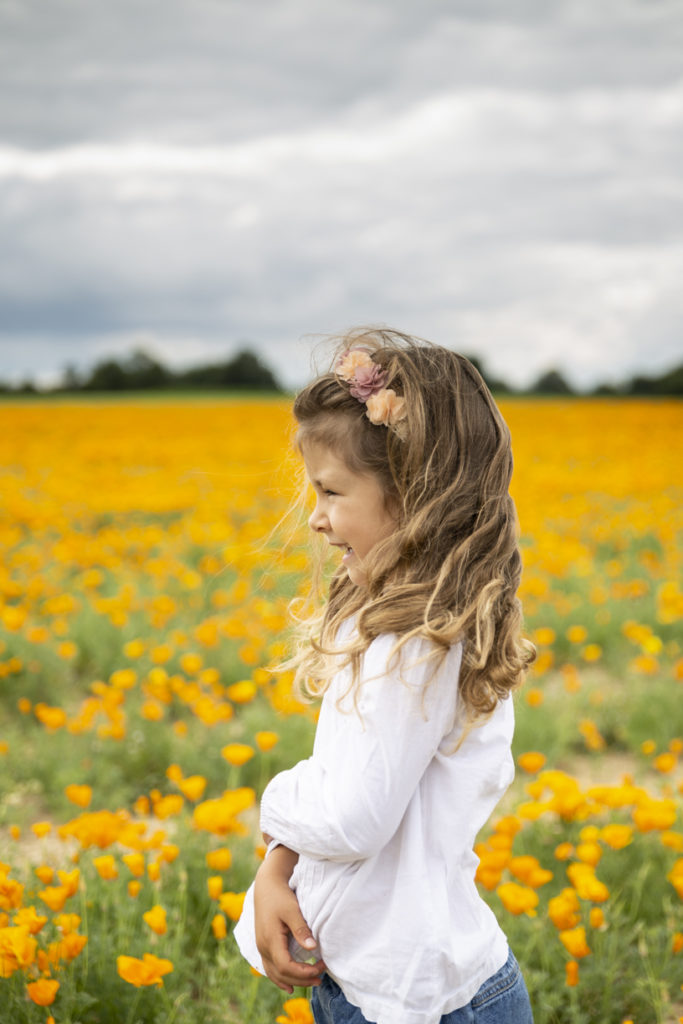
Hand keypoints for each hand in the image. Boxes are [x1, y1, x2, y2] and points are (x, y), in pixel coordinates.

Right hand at [254, 845, 324, 992]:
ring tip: (312, 982)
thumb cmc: (280, 896)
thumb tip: (312, 948)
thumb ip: (301, 929)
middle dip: (302, 979)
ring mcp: (261, 947)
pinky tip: (289, 985)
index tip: (321, 967)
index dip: (304, 972)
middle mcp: (263, 947)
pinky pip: (270, 969)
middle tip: (321, 977)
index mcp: (270, 940)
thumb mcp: (292, 910)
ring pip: (274, 974)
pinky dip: (280, 978)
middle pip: (281, 974)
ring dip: (293, 981)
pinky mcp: (263, 945)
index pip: (286, 967)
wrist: (266, 885)